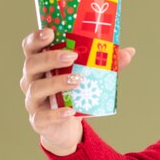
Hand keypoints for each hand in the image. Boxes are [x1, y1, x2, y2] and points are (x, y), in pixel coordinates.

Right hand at [20, 28, 135, 155]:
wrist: (64, 127)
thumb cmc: (73, 93)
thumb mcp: (87, 76)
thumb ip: (105, 63)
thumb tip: (129, 52)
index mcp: (40, 64)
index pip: (30, 47)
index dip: (36, 38)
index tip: (50, 32)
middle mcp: (31, 80)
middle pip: (31, 64)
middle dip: (50, 58)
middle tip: (72, 56)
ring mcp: (33, 101)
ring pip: (36, 89)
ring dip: (57, 82)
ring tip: (78, 79)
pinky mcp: (38, 120)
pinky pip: (43, 116)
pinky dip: (56, 113)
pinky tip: (70, 111)